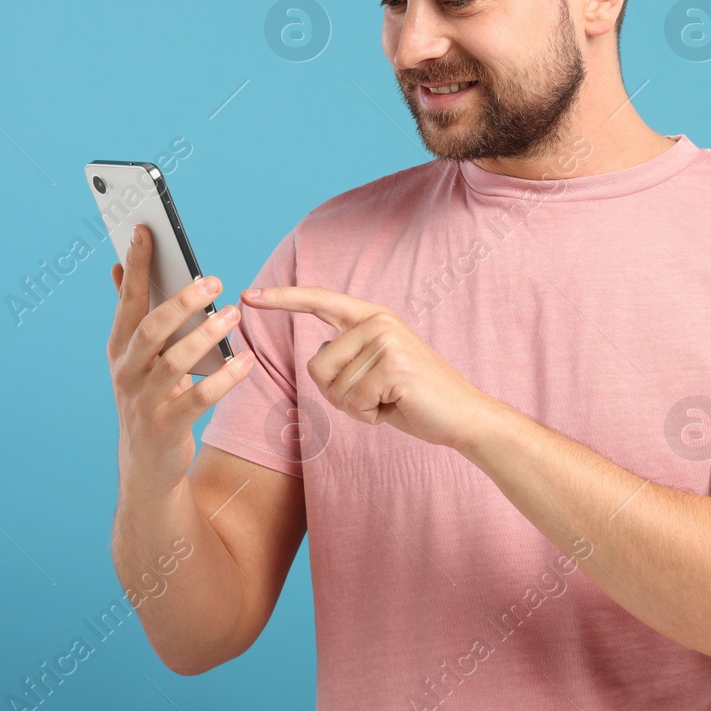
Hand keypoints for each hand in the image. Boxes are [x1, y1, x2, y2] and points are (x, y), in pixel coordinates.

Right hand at [108, 225, 254, 496]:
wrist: (146, 465)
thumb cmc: (148, 397)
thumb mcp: (133, 357)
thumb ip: (131, 314)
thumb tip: (116, 265)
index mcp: (119, 348)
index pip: (127, 300)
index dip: (134, 265)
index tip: (144, 230)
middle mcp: (127, 371)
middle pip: (151, 328)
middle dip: (180, 301)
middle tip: (213, 280)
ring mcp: (145, 400)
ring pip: (175, 361)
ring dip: (207, 334)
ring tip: (234, 314)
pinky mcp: (168, 425)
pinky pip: (200, 397)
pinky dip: (226, 377)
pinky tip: (248, 361)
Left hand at [239, 286, 503, 449]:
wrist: (463, 416)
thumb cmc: (415, 398)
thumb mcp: (376, 369)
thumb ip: (347, 357)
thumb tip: (319, 354)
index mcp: (372, 317)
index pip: (318, 301)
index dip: (281, 299)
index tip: (247, 295)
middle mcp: (377, 321)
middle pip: (317, 366)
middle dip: (339, 394)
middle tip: (379, 396)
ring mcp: (386, 340)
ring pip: (334, 388)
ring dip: (358, 407)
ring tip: (391, 399)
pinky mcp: (392, 364)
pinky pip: (353, 402)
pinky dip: (370, 416)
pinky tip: (396, 406)